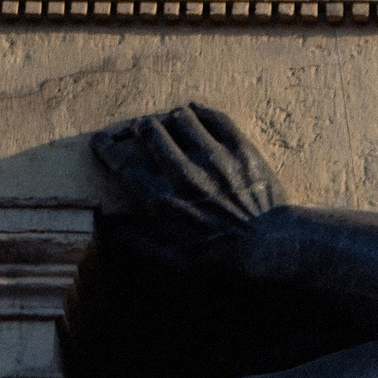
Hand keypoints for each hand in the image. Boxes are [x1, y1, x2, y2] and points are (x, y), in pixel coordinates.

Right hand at [91, 103, 285, 257]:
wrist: (275, 249)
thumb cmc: (225, 261)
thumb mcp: (179, 265)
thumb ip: (144, 246)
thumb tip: (116, 232)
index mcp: (165, 201)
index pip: (125, 166)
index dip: (108, 149)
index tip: (102, 142)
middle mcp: (186, 175)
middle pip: (150, 130)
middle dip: (141, 127)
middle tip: (142, 129)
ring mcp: (215, 158)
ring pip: (181, 117)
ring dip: (171, 118)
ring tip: (171, 123)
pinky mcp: (241, 149)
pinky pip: (214, 116)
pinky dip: (201, 112)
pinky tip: (196, 114)